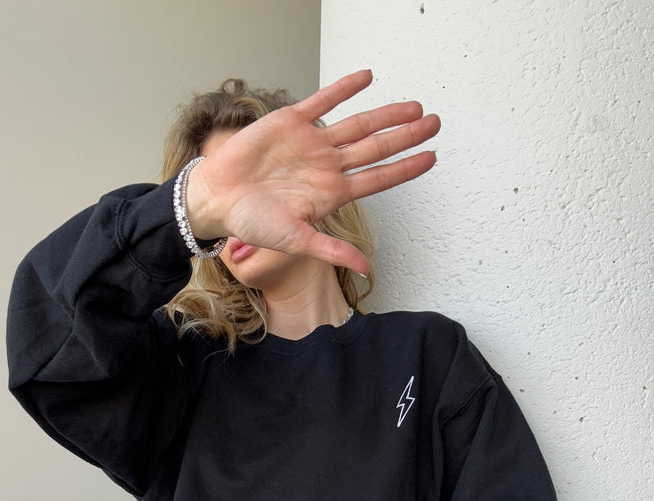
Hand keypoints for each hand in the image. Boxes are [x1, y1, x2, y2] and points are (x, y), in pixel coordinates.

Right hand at [186, 69, 439, 274]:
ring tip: (414, 106)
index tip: (432, 157)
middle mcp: (327, 166)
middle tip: (435, 123)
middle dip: (407, 135)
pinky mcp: (291, 122)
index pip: (378, 178)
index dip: (406, 167)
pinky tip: (367, 78)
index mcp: (332, 193)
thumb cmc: (253, 223)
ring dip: (386, 114)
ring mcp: (312, 143)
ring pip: (358, 124)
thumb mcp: (296, 241)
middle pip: (376, 147)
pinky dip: (345, 89)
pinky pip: (323, 101)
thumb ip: (333, 250)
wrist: (218, 199)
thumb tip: (366, 269)